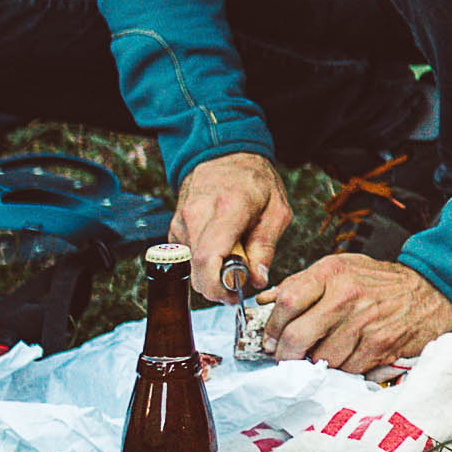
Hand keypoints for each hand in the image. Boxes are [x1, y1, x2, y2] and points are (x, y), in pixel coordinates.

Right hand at [170, 152, 290, 302]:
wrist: (225, 156)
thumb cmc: (255, 181)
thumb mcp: (277, 210)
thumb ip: (266, 246)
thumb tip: (257, 280)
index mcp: (227, 208)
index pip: (209, 259)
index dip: (220, 286)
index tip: (236, 295)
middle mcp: (197, 215)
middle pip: (198, 270)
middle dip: (218, 287)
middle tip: (240, 286)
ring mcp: (181, 221)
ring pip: (191, 267)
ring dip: (212, 274)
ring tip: (235, 259)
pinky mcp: (174, 228)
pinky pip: (187, 257)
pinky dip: (204, 262)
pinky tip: (221, 249)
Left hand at [262, 254, 451, 375]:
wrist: (432, 291)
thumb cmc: (381, 283)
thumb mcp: (342, 269)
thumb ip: (302, 284)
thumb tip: (263, 303)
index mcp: (332, 272)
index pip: (287, 300)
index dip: (272, 327)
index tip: (272, 340)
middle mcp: (347, 294)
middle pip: (298, 335)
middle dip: (287, 355)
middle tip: (289, 359)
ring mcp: (365, 321)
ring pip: (321, 358)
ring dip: (319, 363)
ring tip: (327, 354)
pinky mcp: (380, 344)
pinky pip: (347, 368)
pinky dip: (345, 368)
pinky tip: (351, 356)